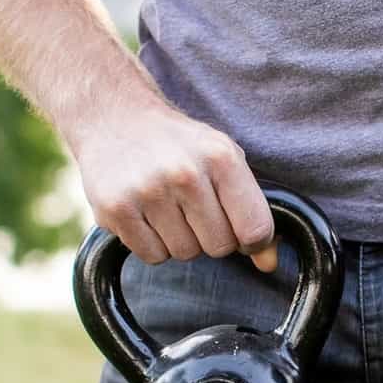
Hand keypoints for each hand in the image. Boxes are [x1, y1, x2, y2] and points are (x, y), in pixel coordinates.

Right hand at [71, 100, 277, 268]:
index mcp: (220, 158)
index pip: (255, 229)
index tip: (239, 230)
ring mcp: (147, 192)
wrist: (114, 118)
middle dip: (211, 237)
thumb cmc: (179, 146)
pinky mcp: (116, 209)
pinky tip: (145, 213)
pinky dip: (152, 243)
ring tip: (166, 207)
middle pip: (219, 247)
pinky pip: (152, 256)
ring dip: (179, 239)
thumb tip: (268, 264)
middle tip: (193, 209)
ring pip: (184, 253)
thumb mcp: (223, 162)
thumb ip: (251, 211)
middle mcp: (185, 173)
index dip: (252, 241)